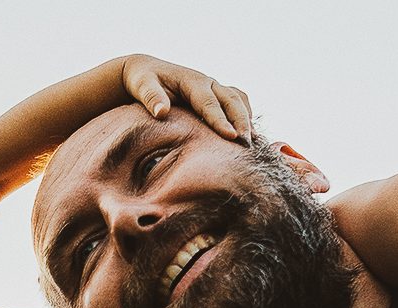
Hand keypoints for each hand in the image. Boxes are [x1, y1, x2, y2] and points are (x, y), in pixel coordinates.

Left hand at [116, 54, 253, 142]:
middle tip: (248, 145)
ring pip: (239, 101)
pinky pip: (237, 104)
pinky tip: (249, 136)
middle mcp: (208, 83)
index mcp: (192, 81)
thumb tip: (162, 112)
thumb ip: (151, 98)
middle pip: (231, 101)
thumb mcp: (142, 86)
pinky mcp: (216, 96)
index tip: (231, 136)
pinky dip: (245, 117)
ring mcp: (215, 88)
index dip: (221, 120)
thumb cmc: (143, 80)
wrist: (146, 71)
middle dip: (242, 121)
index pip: (209, 102)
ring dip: (247, 120)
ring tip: (255, 143)